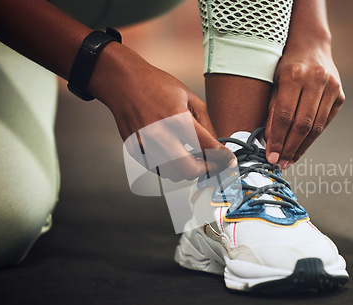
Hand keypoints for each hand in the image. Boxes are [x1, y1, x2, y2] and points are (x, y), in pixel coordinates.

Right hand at [90, 42, 234, 180]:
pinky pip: (158, 169)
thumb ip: (205, 123)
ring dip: (188, 170)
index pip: (207, 147)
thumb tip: (217, 145)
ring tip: (194, 158)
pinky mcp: (135, 150)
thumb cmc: (156, 85)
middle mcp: (160, 134)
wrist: (123, 82)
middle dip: (207, 170)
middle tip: (213, 164)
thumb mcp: (189, 97)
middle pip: (190, 169)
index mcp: (177, 118)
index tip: (228, 159)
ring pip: (173, 174)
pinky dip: (171, 167)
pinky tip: (175, 154)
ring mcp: (145, 145)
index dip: (222, 157)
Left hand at [265, 40, 344, 168]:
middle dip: (290, 148)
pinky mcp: (340, 95)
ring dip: (301, 147)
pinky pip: (324, 122)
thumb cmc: (285, 66)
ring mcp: (332, 87)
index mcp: (294, 75)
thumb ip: (272, 110)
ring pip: (316, 126)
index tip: (270, 156)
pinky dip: (312, 137)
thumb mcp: (273, 83)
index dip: (278, 139)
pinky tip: (300, 148)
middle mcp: (316, 80)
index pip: (285, 115)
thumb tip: (270, 142)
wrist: (312, 46)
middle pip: (302, 124)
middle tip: (279, 163)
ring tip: (289, 160)